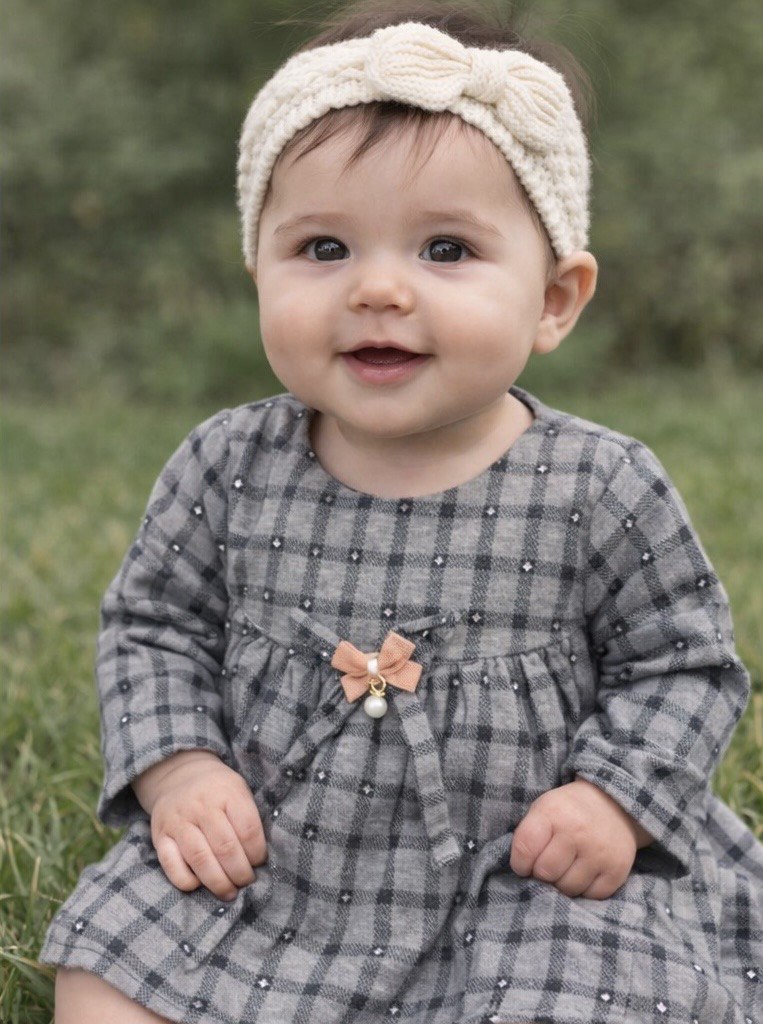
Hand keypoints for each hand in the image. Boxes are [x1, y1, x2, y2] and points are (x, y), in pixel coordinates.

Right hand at [133, 750, 267, 900]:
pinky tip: (200, 884)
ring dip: (218, 882)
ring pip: (200, 860)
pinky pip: (171, 866)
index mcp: (226, 791)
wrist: (179, 777)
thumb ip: (249, 818)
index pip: (248, 829)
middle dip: (240, 873)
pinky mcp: (159, 836)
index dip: (258, 853)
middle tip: (247, 882)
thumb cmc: (218, 791)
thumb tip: (259, 860)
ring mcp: (178, 821)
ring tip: (229, 892)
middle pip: (225, 848)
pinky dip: (188, 882)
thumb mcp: (239, 790)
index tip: (260, 863)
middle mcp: (200, 805)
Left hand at [509, 777, 652, 899]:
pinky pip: (591, 896)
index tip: (524, 864)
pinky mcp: (617, 870)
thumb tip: (523, 874)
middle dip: (542, 874)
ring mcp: (599, 853)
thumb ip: (529, 837)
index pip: (525, 849)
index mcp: (553, 813)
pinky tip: (585, 872)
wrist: (612, 804)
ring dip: (563, 883)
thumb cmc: (568, 811)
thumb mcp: (543, 809)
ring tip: (566, 867)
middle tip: (548, 865)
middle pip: (546, 872)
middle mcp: (577, 832)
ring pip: (568, 888)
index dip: (519, 863)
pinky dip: (585, 889)